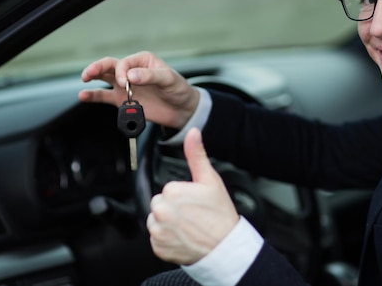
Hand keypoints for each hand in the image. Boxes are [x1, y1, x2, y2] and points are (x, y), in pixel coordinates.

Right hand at [78, 51, 198, 127]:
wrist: (182, 110)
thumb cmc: (179, 89)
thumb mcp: (168, 79)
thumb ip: (150, 76)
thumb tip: (131, 75)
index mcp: (143, 61)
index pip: (124, 62)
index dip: (121, 71)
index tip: (125, 81)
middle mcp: (131, 71)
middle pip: (109, 65)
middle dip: (98, 68)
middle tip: (89, 74)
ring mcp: (126, 86)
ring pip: (104, 78)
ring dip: (93, 76)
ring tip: (84, 78)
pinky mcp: (123, 100)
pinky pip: (105, 97)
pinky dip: (94, 96)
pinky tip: (84, 96)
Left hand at [146, 128, 239, 264]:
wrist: (225, 246)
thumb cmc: (220, 214)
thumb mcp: (210, 180)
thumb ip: (196, 155)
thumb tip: (192, 133)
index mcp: (171, 192)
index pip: (168, 189)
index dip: (183, 195)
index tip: (195, 202)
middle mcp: (161, 212)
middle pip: (160, 203)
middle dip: (173, 208)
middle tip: (193, 214)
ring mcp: (159, 231)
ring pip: (156, 220)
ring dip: (168, 223)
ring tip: (188, 226)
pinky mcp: (158, 247)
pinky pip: (157, 239)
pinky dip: (167, 239)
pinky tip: (183, 237)